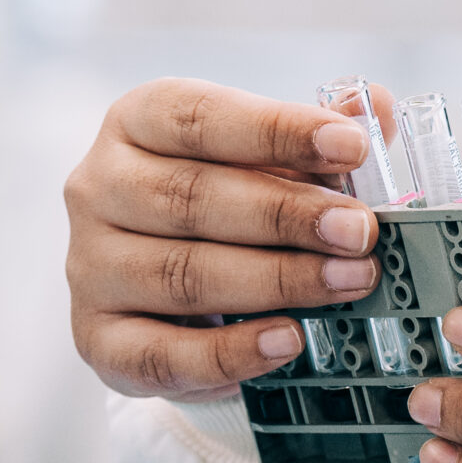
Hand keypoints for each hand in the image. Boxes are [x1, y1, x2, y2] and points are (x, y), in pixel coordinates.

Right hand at [66, 77, 388, 400]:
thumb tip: (371, 108)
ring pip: (183, 275)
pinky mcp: (97, 339)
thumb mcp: (266, 158)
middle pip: (192, 198)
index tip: (351, 146)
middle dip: (287, 215)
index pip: (202, 118)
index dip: (278, 130)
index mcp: (136, 121)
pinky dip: (230, 353)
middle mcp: (98, 187)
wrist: (168, 293)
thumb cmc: (224, 205)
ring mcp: (90, 266)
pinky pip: (163, 353)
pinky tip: (287, 341)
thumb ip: (316, 135)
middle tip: (360, 232)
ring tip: (348, 281)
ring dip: (276, 281)